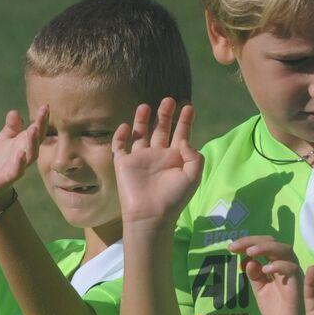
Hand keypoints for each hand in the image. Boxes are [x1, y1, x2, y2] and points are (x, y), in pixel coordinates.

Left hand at [0, 106, 45, 210]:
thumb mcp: (4, 139)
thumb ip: (11, 127)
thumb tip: (15, 112)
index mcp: (25, 144)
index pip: (37, 130)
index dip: (41, 119)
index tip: (45, 105)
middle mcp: (25, 155)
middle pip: (37, 141)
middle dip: (41, 126)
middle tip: (44, 111)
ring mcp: (18, 167)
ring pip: (30, 156)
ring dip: (33, 143)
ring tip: (34, 129)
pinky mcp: (7, 178)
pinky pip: (16, 171)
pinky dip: (19, 163)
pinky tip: (20, 153)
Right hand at [113, 98, 202, 229]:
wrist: (151, 215)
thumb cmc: (174, 198)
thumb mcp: (192, 176)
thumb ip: (194, 156)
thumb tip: (184, 139)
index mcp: (175, 158)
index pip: (181, 134)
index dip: (185, 121)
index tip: (189, 106)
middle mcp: (158, 156)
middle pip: (161, 130)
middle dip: (165, 115)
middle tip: (169, 99)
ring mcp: (140, 159)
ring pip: (140, 134)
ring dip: (143, 120)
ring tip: (146, 105)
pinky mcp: (124, 164)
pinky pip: (120, 146)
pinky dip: (121, 136)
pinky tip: (126, 126)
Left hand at [232, 235, 307, 314]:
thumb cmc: (279, 314)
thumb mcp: (261, 292)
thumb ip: (255, 277)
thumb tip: (248, 261)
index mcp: (276, 268)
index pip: (264, 246)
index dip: (248, 243)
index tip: (231, 247)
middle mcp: (286, 267)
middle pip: (273, 243)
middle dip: (253, 241)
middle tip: (234, 247)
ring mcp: (294, 275)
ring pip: (285, 250)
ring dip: (266, 248)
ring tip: (249, 252)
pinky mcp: (299, 286)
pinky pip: (292, 269)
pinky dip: (278, 265)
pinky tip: (264, 270)